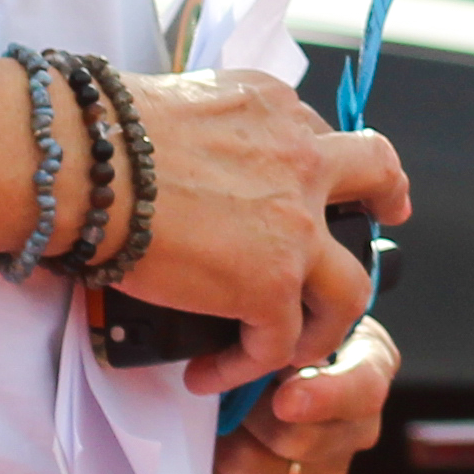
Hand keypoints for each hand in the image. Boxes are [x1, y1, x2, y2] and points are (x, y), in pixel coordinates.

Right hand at [94, 66, 409, 392]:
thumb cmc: (101, 133)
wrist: (86, 164)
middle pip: (377, 177)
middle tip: (387, 217)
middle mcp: (301, 160)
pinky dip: (247, 366)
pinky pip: (279, 342)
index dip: (320, 164)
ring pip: (350, 288)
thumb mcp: (180, 100)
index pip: (316, 137)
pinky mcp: (271, 283)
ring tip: (293, 347)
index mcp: (275, 110)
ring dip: (327, 323)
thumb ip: (210, 127)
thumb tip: (184, 157)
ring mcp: (296, 226)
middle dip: (388, 198)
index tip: (314, 180)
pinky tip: (210, 373)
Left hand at [213, 317, 396, 473]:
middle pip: (301, 439)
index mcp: (369, 370)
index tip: (284, 400)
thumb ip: (284, 332)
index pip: (362, 391)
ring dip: (227, 446)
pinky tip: (211, 459)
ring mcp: (327, 473)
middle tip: (224, 394)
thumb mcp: (294, 313)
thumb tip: (246, 356)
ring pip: (264, 472)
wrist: (275, 370)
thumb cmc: (284, 337)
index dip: (323, 399)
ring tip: (215, 421)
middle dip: (249, 415)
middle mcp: (357, 430)